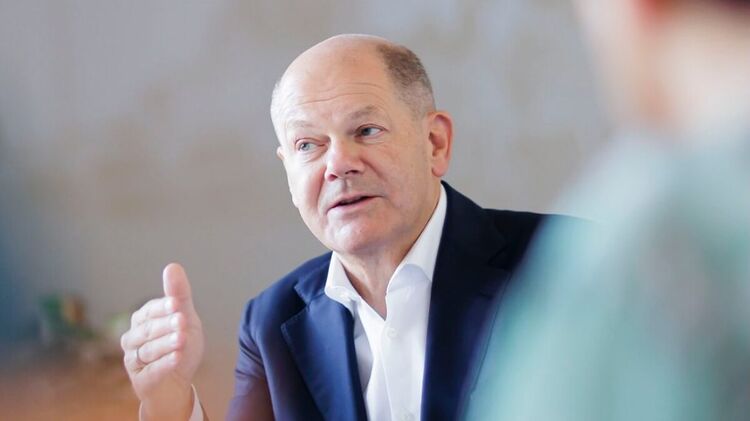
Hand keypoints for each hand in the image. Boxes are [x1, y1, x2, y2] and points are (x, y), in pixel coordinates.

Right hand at [121, 263, 204, 419]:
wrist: (177, 382)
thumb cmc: (180, 345)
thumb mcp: (185, 318)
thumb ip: (179, 295)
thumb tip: (172, 266)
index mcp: (142, 320)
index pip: (150, 311)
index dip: (163, 307)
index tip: (177, 303)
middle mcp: (133, 339)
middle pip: (149, 330)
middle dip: (166, 326)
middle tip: (182, 321)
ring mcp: (134, 360)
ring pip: (149, 350)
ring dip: (166, 344)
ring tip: (181, 340)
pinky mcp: (141, 380)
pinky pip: (152, 371)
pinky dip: (165, 364)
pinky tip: (177, 358)